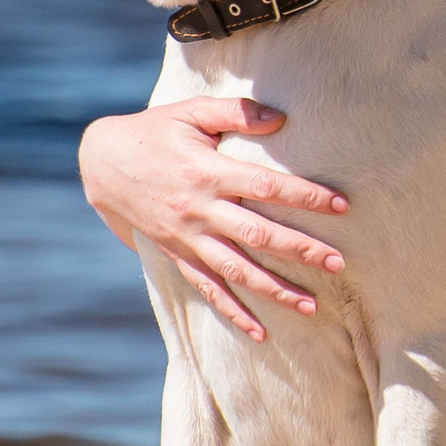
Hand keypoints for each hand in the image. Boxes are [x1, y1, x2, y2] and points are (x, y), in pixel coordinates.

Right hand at [77, 97, 347, 342]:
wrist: (103, 164)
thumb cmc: (156, 132)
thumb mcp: (192, 112)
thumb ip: (235, 112)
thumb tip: (279, 118)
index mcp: (208, 172)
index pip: (266, 186)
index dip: (305, 195)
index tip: (341, 205)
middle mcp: (199, 210)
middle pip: (257, 234)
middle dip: (300, 250)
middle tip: (338, 262)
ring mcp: (188, 238)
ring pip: (236, 271)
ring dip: (274, 290)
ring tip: (311, 306)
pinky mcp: (179, 255)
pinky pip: (208, 290)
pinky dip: (234, 313)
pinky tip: (261, 334)